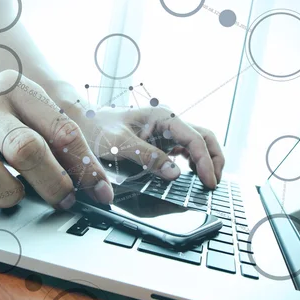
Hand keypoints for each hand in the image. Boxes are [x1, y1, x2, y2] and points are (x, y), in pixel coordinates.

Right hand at [0, 71, 113, 208]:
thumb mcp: (29, 117)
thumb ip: (59, 143)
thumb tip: (96, 185)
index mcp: (17, 89)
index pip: (61, 128)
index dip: (85, 166)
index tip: (100, 193)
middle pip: (24, 147)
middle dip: (52, 182)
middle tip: (64, 201)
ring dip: (6, 192)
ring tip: (13, 194)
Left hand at [72, 106, 224, 188]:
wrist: (85, 121)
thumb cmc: (98, 128)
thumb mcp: (120, 144)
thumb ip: (148, 157)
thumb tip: (174, 174)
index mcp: (163, 116)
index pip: (195, 138)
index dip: (205, 161)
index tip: (208, 182)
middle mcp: (169, 121)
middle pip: (204, 138)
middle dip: (214, 160)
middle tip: (213, 183)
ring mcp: (167, 130)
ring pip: (198, 143)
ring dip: (206, 161)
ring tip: (207, 183)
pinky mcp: (163, 140)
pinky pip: (186, 150)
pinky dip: (194, 163)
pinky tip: (193, 177)